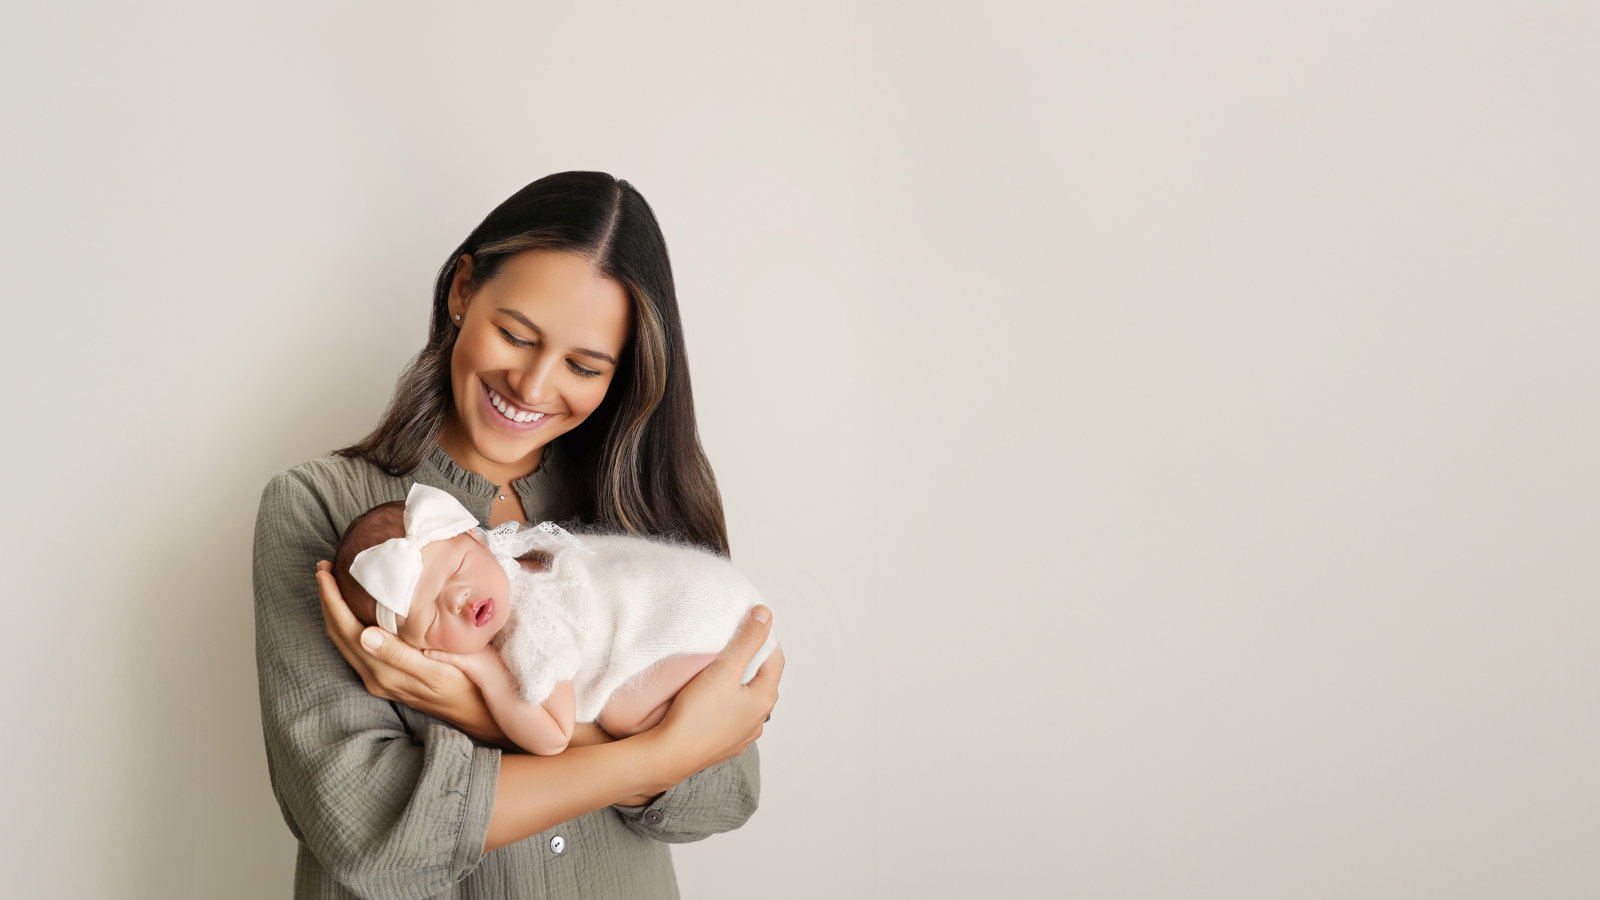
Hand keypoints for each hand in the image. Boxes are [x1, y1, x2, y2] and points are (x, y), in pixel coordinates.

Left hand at [316, 560, 507, 744]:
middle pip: (339, 633)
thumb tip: (364, 634)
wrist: (478, 716)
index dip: (332, 599)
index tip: (326, 570)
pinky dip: (348, 623)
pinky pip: (357, 648)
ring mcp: (380, 680)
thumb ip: (399, 654)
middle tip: (324, 568)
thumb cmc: (467, 687)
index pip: (346, 628)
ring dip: (335, 611)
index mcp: (384, 671)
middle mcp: (375, 677)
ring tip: (334, 583)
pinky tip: (355, 609)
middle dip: (328, 600)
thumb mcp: (437, 669)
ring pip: (345, 641)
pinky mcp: (387, 680)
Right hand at [651, 605, 782, 783]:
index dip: (764, 638)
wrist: (670, 755)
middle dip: (750, 660)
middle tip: (732, 643)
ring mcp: (742, 736)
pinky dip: (725, 704)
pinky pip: (731, 717)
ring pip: (745, 700)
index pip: (775, 658)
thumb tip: (765, 615)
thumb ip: (747, 640)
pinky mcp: (724, 745)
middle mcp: (759, 720)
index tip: (749, 624)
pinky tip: (709, 700)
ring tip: (719, 671)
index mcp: (765, 698)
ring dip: (737, 684)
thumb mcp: (725, 668)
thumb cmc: (697, 713)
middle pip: (761, 679)